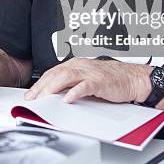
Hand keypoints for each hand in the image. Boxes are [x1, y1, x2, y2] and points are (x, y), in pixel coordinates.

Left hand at [24, 58, 150, 103]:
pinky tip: (67, 99)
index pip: (53, 72)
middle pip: (56, 74)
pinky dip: (74, 92)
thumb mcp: (87, 79)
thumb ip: (72, 84)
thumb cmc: (111, 79)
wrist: (132, 78)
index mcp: (76, 64)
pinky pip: (84, 86)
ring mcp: (90, 73)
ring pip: (66, 77)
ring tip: (44, 98)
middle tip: (32, 98)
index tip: (31, 94)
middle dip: (42, 86)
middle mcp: (81, 66)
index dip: (40, 83)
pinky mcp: (99, 82)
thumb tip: (55, 94)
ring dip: (52, 88)